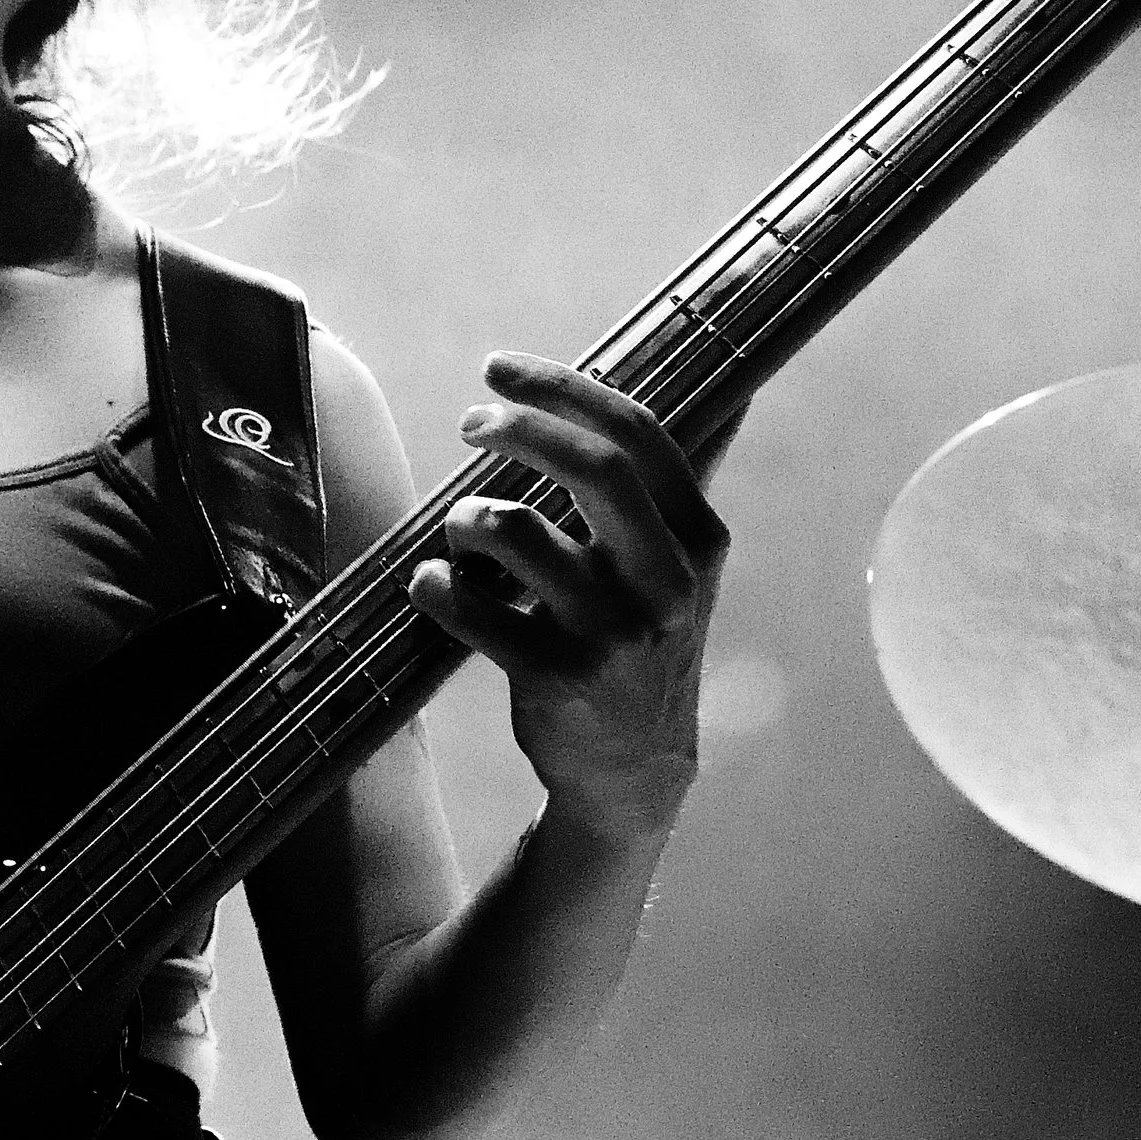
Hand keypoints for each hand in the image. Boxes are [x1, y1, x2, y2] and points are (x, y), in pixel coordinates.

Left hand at [407, 353, 736, 851]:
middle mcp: (666, 581)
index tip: (498, 370)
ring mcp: (615, 631)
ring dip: (468, 517)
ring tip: (460, 530)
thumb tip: (705, 394)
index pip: (636, 433)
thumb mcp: (676, 569)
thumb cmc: (639, 643)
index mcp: (697, 539)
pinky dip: (439, 587)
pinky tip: (435, 585)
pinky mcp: (560, 677)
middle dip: (519, 428)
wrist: (632, 769)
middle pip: (593, 466)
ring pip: (517, 531)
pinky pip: (475, 610)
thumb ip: (668, 490)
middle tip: (471, 422)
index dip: (562, 388)